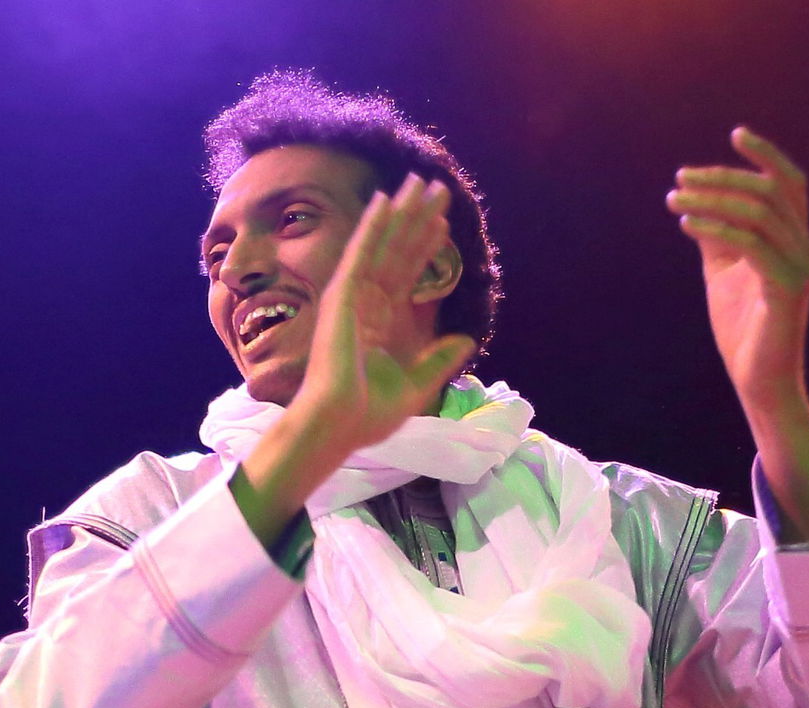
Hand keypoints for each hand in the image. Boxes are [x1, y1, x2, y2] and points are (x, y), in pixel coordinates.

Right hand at [233, 176, 472, 551]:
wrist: (340, 424)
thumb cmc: (369, 414)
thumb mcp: (417, 385)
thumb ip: (439, 359)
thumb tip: (467, 339)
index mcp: (380, 322)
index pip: (407, 275)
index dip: (425, 248)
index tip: (443, 224)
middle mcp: (366, 303)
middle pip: (398, 251)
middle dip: (417, 219)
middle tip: (436, 187)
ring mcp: (353, 296)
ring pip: (383, 245)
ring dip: (401, 213)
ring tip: (419, 183)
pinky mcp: (343, 296)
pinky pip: (361, 253)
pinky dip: (372, 227)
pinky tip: (385, 200)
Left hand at [668, 131, 808, 548]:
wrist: (757, 381)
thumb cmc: (742, 329)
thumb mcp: (724, 270)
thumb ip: (718, 234)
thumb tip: (697, 201)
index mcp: (793, 240)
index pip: (789, 184)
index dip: (767, 155)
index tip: (735, 134)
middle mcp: (804, 248)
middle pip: (767, 192)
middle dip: (721, 179)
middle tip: (680, 181)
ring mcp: (800, 268)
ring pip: (758, 213)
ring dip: (711, 201)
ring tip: (674, 203)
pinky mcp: (787, 289)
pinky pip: (751, 244)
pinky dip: (716, 229)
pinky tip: (687, 227)